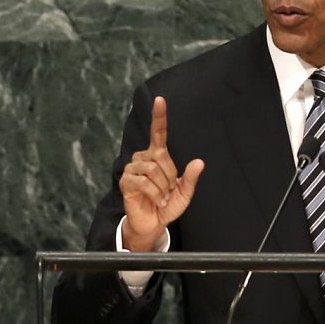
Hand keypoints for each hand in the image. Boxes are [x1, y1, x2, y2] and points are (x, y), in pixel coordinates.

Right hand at [119, 96, 204, 250]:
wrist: (153, 224)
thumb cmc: (167, 205)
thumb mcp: (184, 193)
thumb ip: (190, 178)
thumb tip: (199, 162)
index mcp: (157, 156)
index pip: (158, 133)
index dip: (159, 116)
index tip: (160, 99)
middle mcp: (143, 158)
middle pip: (161, 157)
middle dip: (170, 176)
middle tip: (168, 190)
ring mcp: (132, 168)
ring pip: (153, 170)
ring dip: (162, 187)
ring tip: (161, 196)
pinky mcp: (125, 180)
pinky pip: (145, 182)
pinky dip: (155, 194)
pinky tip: (156, 200)